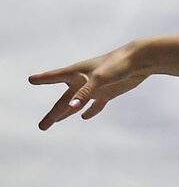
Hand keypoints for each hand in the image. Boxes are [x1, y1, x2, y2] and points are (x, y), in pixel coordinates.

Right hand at [30, 43, 147, 129]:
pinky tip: (84, 117)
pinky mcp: (108, 92)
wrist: (140, 60)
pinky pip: (96, 104)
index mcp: (76, 72)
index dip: (42, 79)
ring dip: (67, 113)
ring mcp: (95, 88)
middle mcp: (83, 81)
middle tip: (42, 126)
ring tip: (55, 122)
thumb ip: (85, 93)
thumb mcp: (99, 79)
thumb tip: (72, 107)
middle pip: (64, 100)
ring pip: (77, 103)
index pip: (54, 77)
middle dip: (53, 113)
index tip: (31, 80)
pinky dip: (90, 111)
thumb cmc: (117, 64)